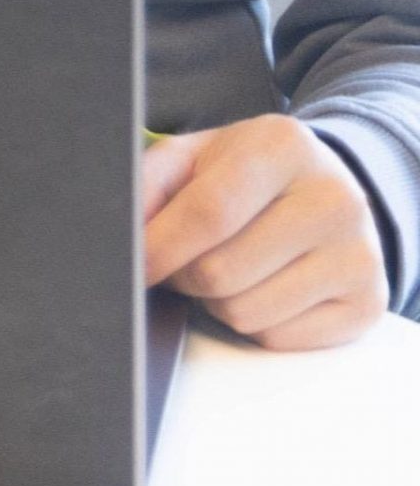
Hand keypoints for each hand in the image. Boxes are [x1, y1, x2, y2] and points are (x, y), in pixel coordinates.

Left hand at [143, 114, 388, 349]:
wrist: (323, 186)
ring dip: (217, 302)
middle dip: (184, 276)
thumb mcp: (195, 155)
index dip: (160, 247)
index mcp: (283, 146)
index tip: (131, 267)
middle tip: (182, 259)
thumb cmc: (246, 172)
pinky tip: (262, 285)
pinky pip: (278, 339)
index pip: (209, 212)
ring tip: (226, 266)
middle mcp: (332, 197)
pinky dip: (255, 322)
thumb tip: (119, 233)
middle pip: (222, 272)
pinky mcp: (367, 303)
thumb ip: (150, 183)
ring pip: (246, 313)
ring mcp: (357, 253)